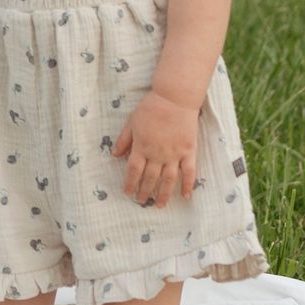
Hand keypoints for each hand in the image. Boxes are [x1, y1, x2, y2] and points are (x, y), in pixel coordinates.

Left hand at [113, 90, 200, 208]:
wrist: (175, 99)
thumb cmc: (151, 108)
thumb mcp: (131, 122)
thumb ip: (124, 140)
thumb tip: (115, 155)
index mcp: (142, 147)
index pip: (134, 171)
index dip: (130, 183)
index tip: (128, 193)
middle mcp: (157, 154)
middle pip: (150, 178)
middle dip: (144, 192)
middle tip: (141, 201)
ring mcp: (174, 154)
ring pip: (168, 180)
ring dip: (163, 194)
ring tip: (160, 205)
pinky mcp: (188, 152)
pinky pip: (189, 172)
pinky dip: (187, 185)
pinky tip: (186, 196)